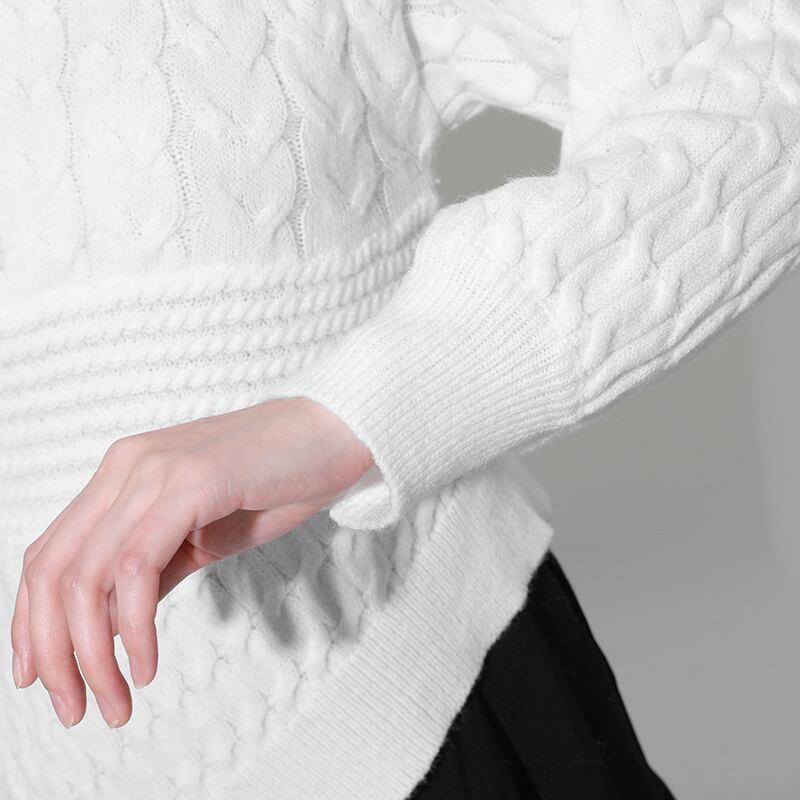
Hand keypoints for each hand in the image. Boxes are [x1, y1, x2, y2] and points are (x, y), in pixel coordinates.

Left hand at [9, 397, 373, 729]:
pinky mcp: (190, 481)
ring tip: (115, 700)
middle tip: (75, 708)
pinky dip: (133, 626)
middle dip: (53, 651)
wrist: (337, 432)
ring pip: (86, 575)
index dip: (31, 623)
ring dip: (91, 653)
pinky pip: (136, 567)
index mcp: (123, 474)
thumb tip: (113, 625)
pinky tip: (147, 663)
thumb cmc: (279, 481)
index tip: (44, 678)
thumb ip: (156, 567)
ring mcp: (154, 469)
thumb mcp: (205, 533)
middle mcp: (126, 466)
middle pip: (52, 569)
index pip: (50, 554)